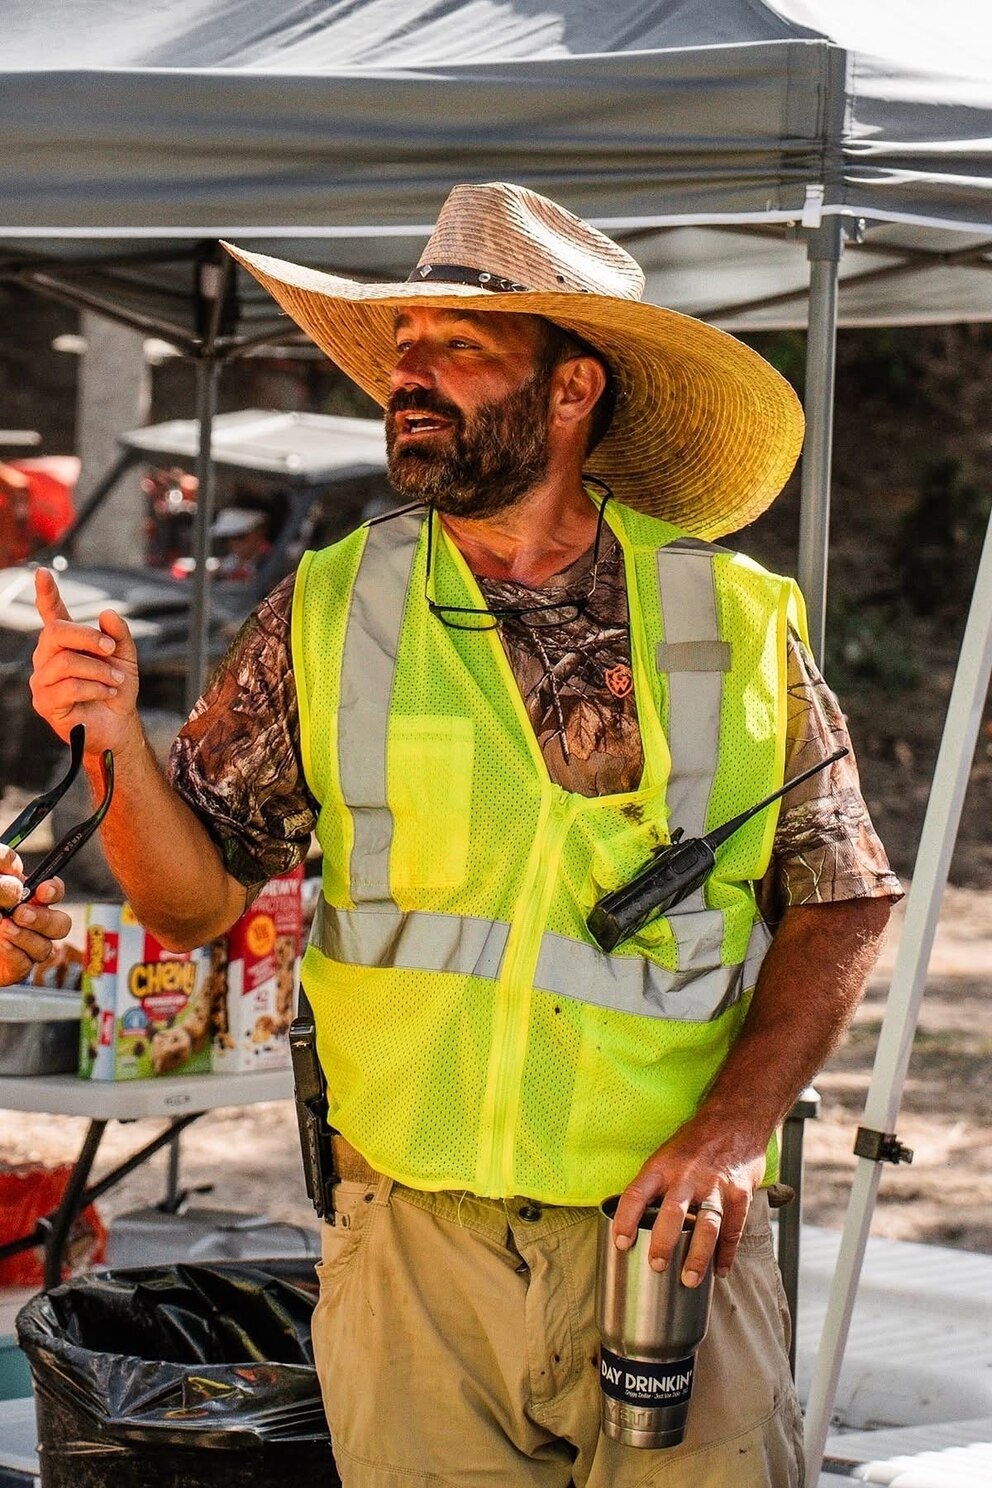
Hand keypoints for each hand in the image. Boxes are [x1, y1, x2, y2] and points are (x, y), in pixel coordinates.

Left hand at [0, 844, 71, 986]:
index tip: (42, 890)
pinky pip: (25, 966)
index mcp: (26, 898)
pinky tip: (1, 944)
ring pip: (45, 948)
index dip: (54, 891)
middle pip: (61, 924)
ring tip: (3, 928)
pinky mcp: (12, 969)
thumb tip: (15, 876)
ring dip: (27, 937)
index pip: (53, 892)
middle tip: (20, 914)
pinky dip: (14, 954)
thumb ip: (1, 863)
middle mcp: (31, 924)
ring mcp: (23, 948)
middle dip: (44, 919)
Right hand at [30, 569, 139, 754]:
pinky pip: (69, 687)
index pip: (51, 613)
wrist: (119, 723)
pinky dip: (95, 688)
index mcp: (65, 642)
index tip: (43, 573)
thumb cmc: (115, 688)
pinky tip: (106, 693)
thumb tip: (107, 614)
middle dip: (88, 637)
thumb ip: (118, 634)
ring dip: (99, 670)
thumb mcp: (124, 657)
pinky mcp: (44, 702)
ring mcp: (42, 679)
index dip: (46, 593)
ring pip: (65, 662)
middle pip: (56, 632)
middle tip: (111, 649)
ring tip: (116, 680)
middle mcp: (47, 657)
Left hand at [610, 1113, 767, 1286]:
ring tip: (689, 1279)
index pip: (636, 1193)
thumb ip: (654, 1186)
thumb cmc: (694, 1143)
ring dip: (698, 1256)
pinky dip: (727, 1252)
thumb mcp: (666, 1156)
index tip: (620, 1243)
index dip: (625, 1219)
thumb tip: (633, 1222)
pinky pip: (733, 1228)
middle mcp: (686, 1176)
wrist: (734, 1120)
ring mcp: (715, 1185)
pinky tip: (721, 1270)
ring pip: (706, 1226)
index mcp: (662, 1166)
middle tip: (656, 1265)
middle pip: (672, 1213)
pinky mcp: (739, 1192)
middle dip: (663, 1243)